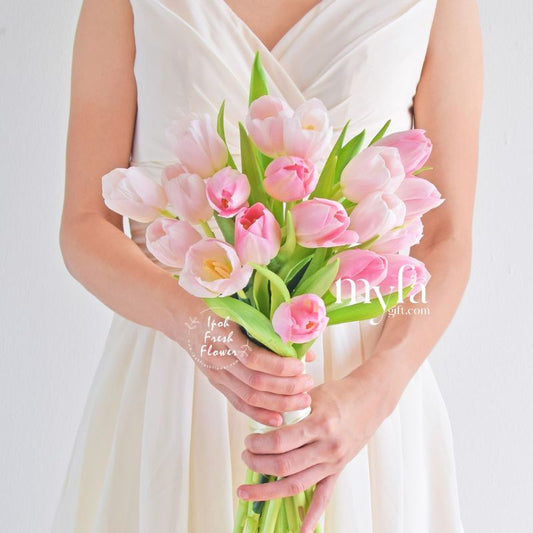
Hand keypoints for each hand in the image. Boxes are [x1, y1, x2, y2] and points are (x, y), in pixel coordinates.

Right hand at [176, 300, 315, 426]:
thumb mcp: (242, 309)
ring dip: (279, 403)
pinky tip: (278, 418)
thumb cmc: (219, 308)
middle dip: (286, 388)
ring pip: (249, 397)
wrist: (185, 318)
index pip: (253, 358)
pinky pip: (238, 403)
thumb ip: (271, 327)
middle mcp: (218, 356)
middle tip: (308, 385)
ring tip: (302, 400)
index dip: (279, 366)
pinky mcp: (216, 382)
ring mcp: (216, 372)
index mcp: (224, 333)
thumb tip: (305, 350)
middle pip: (255, 381)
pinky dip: (259, 414)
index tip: (301, 366)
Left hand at [237, 355, 398, 532]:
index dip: (258, 444)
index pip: (281, 442)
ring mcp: (333, 462)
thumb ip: (288, 408)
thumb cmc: (339, 393)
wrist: (370, 400)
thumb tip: (260, 421)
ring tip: (247, 491)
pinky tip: (300, 531)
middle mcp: (327, 447)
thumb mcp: (311, 394)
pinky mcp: (337, 470)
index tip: (248, 441)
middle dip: (257, 464)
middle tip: (245, 456)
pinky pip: (324, 497)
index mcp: (319, 424)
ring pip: (296, 484)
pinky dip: (312, 516)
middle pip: (284, 466)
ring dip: (268, 490)